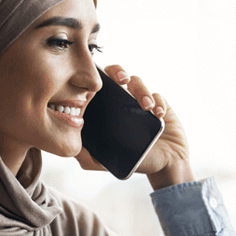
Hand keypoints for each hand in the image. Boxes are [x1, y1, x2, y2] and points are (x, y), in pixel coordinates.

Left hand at [75, 64, 195, 189]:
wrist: (164, 164)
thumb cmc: (134, 160)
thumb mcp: (106, 163)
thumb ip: (87, 158)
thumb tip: (70, 148)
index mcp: (107, 109)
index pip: (98, 87)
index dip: (96, 81)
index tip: (96, 88)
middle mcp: (122, 100)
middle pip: (116, 74)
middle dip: (118, 72)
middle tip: (122, 80)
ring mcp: (141, 100)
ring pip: (137, 83)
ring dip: (141, 90)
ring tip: (146, 107)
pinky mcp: (160, 103)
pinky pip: (158, 95)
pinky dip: (158, 102)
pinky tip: (158, 114)